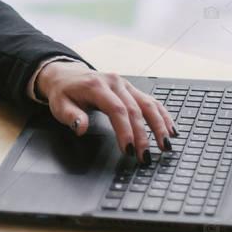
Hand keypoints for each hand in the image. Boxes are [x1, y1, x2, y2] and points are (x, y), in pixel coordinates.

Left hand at [37, 60, 176, 163]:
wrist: (66, 75)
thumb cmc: (64, 92)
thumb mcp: (59, 105)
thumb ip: (71, 116)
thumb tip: (80, 127)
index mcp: (97, 86)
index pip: (117, 109)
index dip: (125, 130)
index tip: (129, 149)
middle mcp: (115, 83)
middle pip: (135, 109)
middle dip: (143, 135)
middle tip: (145, 156)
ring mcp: (125, 84)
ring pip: (148, 104)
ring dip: (160, 125)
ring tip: (166, 144)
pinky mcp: (131, 89)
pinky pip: (151, 101)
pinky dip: (163, 115)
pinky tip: (171, 129)